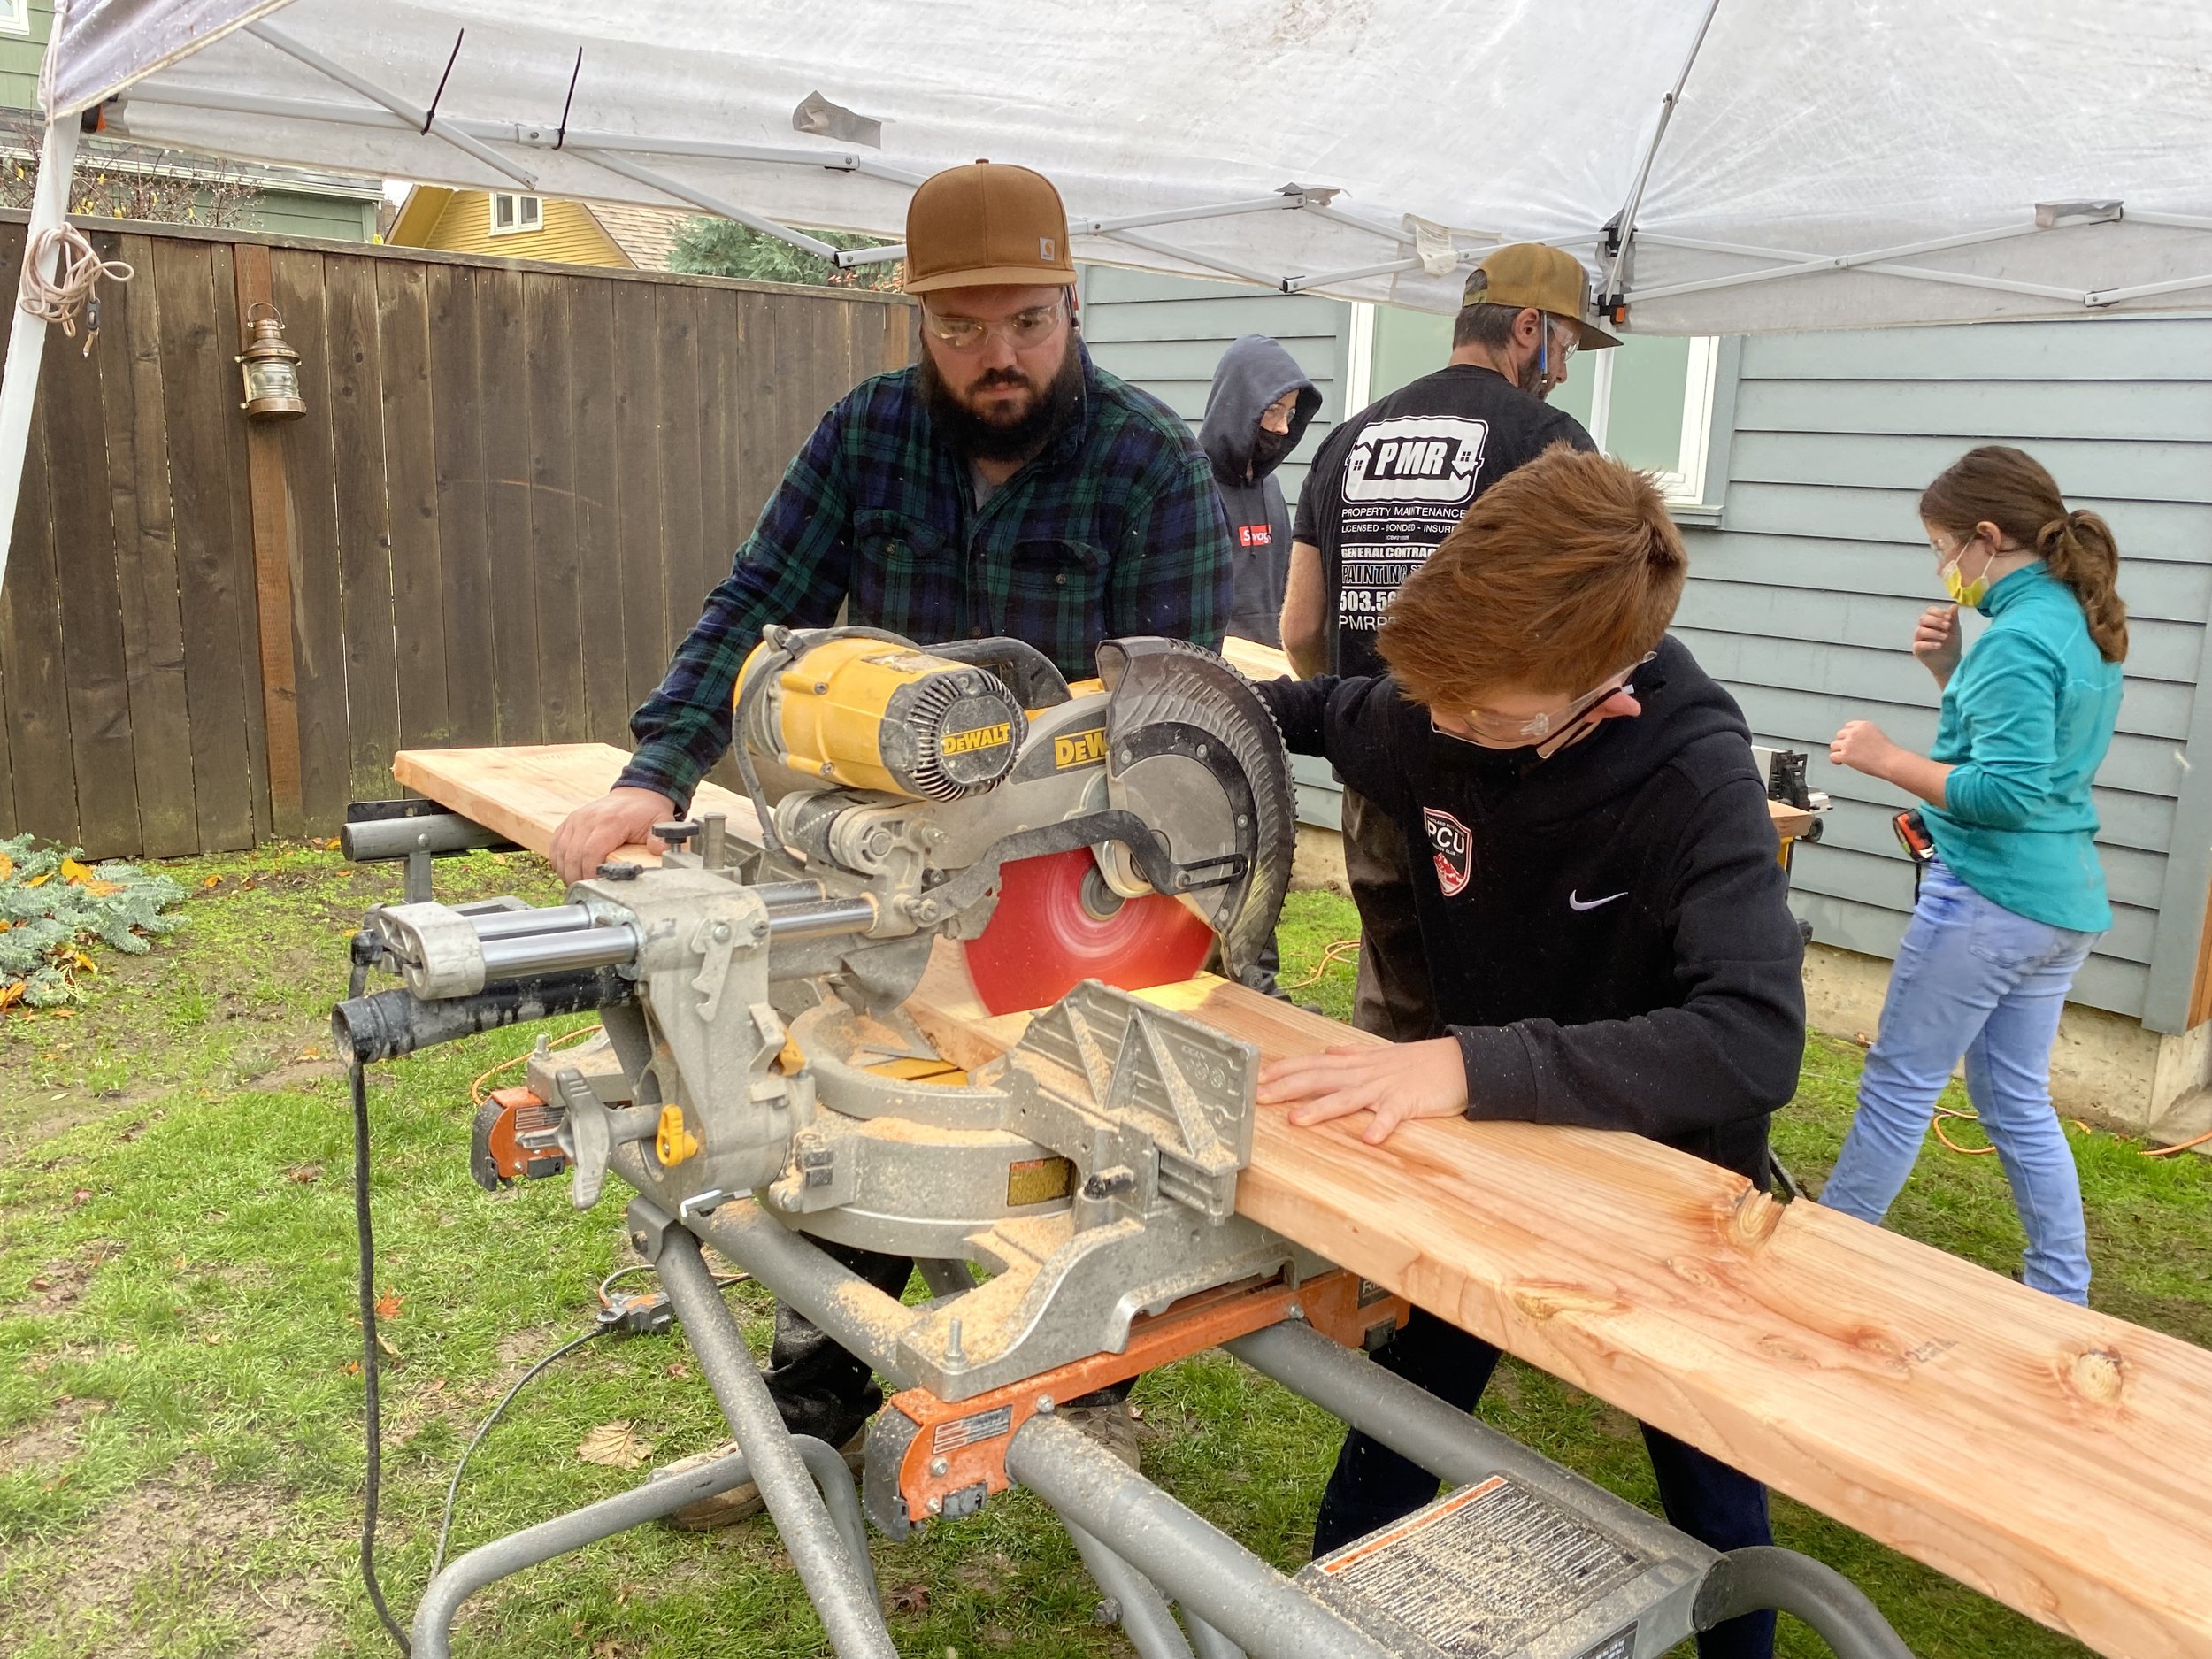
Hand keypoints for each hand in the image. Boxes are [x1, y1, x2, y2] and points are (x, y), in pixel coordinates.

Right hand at [549, 787, 676, 883]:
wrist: (636, 795)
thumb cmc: (647, 812)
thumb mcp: (661, 823)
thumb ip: (660, 840)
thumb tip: (659, 853)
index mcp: (610, 821)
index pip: (591, 852)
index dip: (590, 873)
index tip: (597, 887)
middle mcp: (588, 819)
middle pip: (573, 856)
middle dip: (578, 878)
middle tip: (588, 892)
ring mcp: (576, 820)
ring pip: (561, 853)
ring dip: (567, 873)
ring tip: (579, 885)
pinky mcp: (569, 823)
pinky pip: (556, 846)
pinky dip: (559, 862)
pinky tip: (569, 872)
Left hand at [1256, 1037, 1468, 1144]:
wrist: (1459, 1062)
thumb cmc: (1418, 1063)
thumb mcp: (1380, 1055)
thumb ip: (1352, 1054)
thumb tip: (1329, 1051)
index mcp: (1357, 1063)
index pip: (1313, 1064)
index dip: (1285, 1070)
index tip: (1258, 1077)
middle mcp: (1365, 1073)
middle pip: (1320, 1078)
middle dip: (1288, 1088)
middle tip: (1259, 1097)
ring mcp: (1385, 1087)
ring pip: (1348, 1098)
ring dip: (1321, 1109)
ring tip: (1296, 1120)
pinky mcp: (1408, 1102)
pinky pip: (1392, 1116)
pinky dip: (1380, 1125)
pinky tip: (1368, 1138)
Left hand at [1829, 720, 1899, 778]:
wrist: (1891, 762)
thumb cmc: (1887, 753)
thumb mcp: (1876, 735)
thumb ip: (1863, 735)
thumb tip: (1850, 741)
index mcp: (1863, 725)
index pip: (1848, 726)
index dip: (1848, 735)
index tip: (1852, 742)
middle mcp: (1854, 732)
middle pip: (1839, 735)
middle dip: (1844, 743)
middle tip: (1850, 752)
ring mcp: (1849, 743)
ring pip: (1834, 745)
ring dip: (1839, 751)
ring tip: (1847, 757)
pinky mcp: (1845, 755)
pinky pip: (1832, 756)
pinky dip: (1835, 760)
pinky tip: (1841, 763)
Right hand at [1912, 603, 1961, 681]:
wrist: (1952, 662)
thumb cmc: (1952, 645)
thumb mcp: (1955, 631)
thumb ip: (1954, 619)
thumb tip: (1954, 605)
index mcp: (1932, 622)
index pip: (1930, 611)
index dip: (1938, 612)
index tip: (1949, 618)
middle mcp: (1923, 628)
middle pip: (1923, 618)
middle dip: (1936, 621)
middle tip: (1948, 626)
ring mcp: (1919, 639)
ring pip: (1920, 630)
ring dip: (1934, 632)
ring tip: (1945, 637)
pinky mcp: (1917, 650)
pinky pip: (1919, 644)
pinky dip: (1929, 644)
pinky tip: (1939, 645)